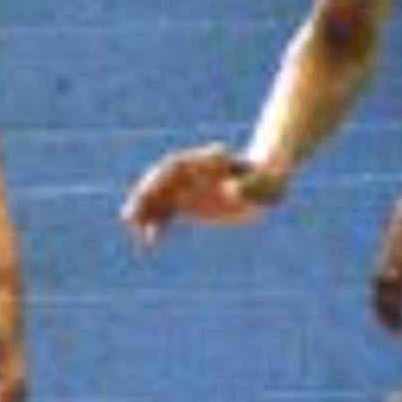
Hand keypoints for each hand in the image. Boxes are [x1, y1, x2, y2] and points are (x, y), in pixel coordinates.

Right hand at [118, 144, 284, 244]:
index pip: (179, 165)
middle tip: (131, 214)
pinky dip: (157, 224)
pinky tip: (150, 239)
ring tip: (134, 228)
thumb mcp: (268, 183)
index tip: (151, 189)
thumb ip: (252, 186)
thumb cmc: (269, 181)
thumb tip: (230, 191)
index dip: (164, 177)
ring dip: (146, 211)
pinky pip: (167, 212)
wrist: (265, 182)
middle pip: (163, 181)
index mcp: (209, 163)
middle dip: (147, 195)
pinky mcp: (189, 203)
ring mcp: (189, 187)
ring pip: (161, 197)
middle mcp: (194, 173)